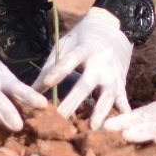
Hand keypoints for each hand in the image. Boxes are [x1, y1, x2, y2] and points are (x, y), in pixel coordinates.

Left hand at [33, 8, 132, 127]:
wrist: (114, 28)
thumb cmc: (83, 38)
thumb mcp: (67, 43)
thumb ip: (51, 64)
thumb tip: (32, 89)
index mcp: (84, 49)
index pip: (70, 60)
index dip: (58, 71)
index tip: (46, 82)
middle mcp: (100, 63)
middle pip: (86, 84)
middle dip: (74, 101)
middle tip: (60, 117)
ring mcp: (113, 75)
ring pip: (107, 95)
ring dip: (100, 112)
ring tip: (92, 127)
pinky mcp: (121, 84)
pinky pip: (123, 100)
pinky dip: (123, 113)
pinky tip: (121, 128)